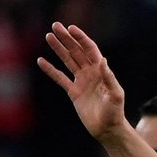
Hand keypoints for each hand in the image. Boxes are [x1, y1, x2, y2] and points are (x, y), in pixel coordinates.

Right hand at [38, 23, 129, 140]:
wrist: (108, 130)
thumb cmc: (115, 113)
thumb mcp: (115, 95)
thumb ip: (109, 78)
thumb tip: (102, 60)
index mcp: (101, 71)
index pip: (90, 49)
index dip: (81, 38)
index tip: (71, 28)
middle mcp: (91, 73)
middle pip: (77, 51)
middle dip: (67, 38)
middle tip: (55, 26)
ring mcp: (81, 82)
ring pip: (68, 61)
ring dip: (58, 48)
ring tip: (48, 36)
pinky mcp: (73, 92)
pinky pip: (60, 78)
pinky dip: (50, 70)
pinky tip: (41, 61)